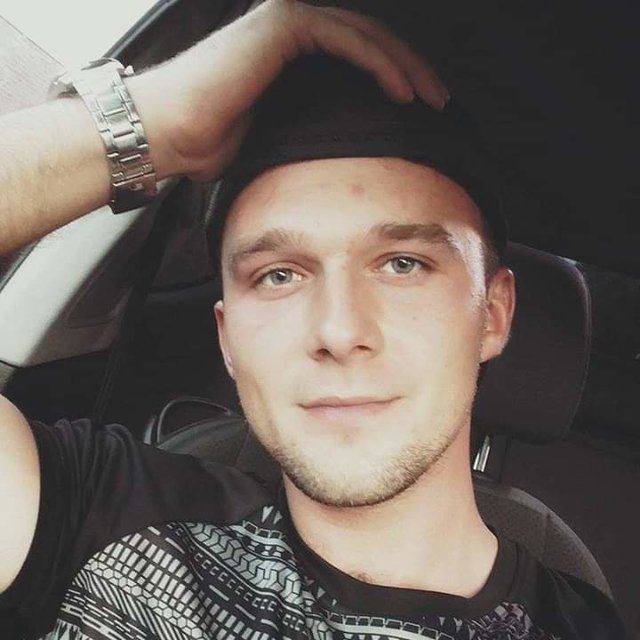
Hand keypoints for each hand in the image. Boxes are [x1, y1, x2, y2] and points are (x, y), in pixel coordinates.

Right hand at [128, 0, 448, 181]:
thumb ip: (306, 128)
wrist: (167, 133)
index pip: (357, 59)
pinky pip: (347, 43)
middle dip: (411, 72)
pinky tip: (404, 95)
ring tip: (433, 100)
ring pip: (366, 38)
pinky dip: (380, 66)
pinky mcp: (283, 25)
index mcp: (291, 55)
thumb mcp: (275, 137)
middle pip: (370, 44)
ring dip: (406, 68)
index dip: (394, 80)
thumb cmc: (208, 141)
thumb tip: (335, 155)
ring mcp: (286, 22)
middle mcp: (291, 30)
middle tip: (440, 103)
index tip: (420, 112)